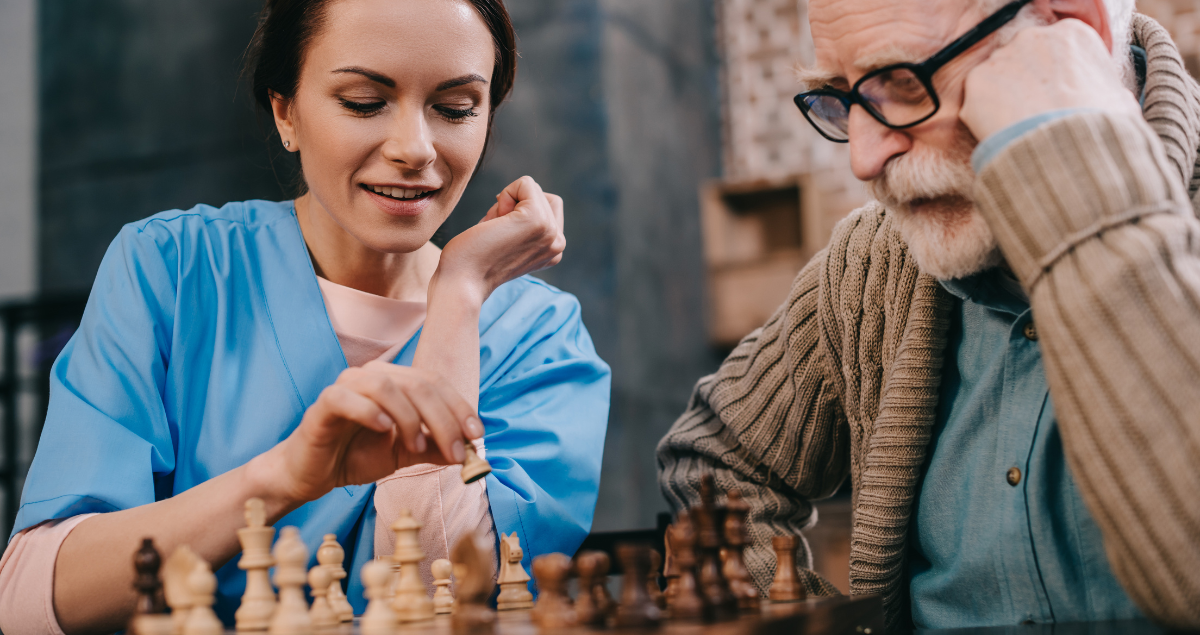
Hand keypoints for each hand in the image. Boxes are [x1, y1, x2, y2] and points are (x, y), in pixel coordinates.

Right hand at [261, 361, 483, 503]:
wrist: (312, 473)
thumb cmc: (356, 456)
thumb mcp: (405, 454)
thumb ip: (435, 449)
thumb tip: (471, 453)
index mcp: (395, 381)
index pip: (435, 383)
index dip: (459, 407)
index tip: (477, 435)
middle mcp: (372, 375)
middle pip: (418, 384)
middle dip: (443, 419)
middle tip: (456, 452)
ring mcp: (346, 385)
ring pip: (386, 386)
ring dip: (410, 418)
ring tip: (417, 447)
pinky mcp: (323, 403)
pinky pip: (347, 397)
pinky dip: (370, 412)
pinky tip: (385, 430)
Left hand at [435, 176, 565, 304]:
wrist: (462, 282)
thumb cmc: (473, 261)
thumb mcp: (509, 241)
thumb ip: (525, 224)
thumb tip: (527, 189)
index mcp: (553, 252)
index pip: (549, 209)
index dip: (519, 212)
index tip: (501, 236)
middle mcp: (558, 244)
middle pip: (544, 196)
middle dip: (514, 204)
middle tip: (496, 231)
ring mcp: (550, 232)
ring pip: (533, 189)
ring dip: (506, 201)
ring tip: (494, 229)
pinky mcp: (537, 220)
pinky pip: (526, 183)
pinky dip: (506, 194)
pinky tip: (494, 222)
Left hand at [960, 18, 1140, 141]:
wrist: (1066, 150)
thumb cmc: (1099, 128)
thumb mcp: (1119, 100)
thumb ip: (1103, 86)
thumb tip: (1105, 97)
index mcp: (1073, 34)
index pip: (1056, 50)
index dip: (1054, 77)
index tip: (1056, 97)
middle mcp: (1034, 36)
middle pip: (1023, 60)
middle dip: (1026, 84)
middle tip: (1034, 115)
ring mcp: (1002, 57)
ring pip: (997, 80)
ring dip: (1004, 101)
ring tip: (1019, 128)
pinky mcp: (976, 80)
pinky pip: (977, 100)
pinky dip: (984, 118)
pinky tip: (1002, 133)